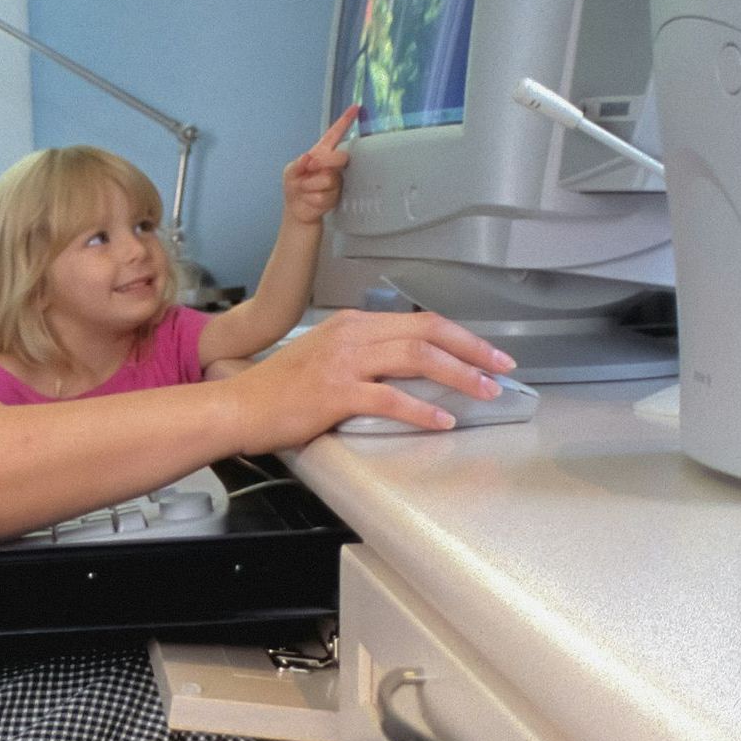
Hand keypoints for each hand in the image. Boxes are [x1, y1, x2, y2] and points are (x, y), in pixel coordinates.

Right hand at [227, 310, 516, 449]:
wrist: (238, 406)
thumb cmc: (278, 389)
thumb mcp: (325, 357)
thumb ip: (365, 357)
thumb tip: (407, 372)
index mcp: (353, 323)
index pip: (419, 321)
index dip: (461, 336)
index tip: (487, 353)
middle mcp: (353, 334)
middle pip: (427, 332)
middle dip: (472, 349)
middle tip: (502, 367)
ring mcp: (344, 362)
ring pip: (416, 358)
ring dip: (458, 375)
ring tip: (485, 392)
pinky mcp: (336, 393)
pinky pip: (390, 398)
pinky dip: (421, 409)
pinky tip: (442, 419)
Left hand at [281, 105, 358, 229]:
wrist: (297, 209)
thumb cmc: (295, 185)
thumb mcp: (289, 172)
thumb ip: (296, 165)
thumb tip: (307, 158)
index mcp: (321, 152)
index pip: (334, 134)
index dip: (345, 121)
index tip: (355, 108)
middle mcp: (332, 165)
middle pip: (340, 157)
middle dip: (324, 162)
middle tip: (310, 168)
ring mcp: (336, 180)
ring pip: (329, 180)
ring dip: (310, 186)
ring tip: (304, 189)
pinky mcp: (336, 196)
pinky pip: (323, 196)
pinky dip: (310, 198)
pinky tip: (308, 199)